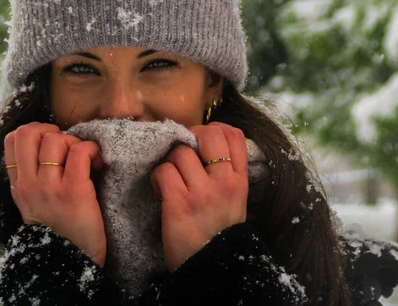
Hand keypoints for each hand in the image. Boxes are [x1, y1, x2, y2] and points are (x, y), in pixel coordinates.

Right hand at [4, 122, 106, 266]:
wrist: (72, 261)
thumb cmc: (60, 229)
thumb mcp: (33, 204)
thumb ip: (32, 177)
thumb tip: (49, 142)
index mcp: (18, 186)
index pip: (12, 139)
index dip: (33, 131)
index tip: (50, 142)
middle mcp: (29, 185)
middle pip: (29, 132)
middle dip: (51, 130)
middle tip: (67, 145)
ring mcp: (49, 188)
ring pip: (56, 139)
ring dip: (75, 142)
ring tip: (85, 158)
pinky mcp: (74, 191)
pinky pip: (79, 152)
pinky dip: (91, 150)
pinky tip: (97, 162)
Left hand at [150, 122, 248, 271]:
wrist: (212, 269)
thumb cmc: (219, 235)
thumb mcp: (236, 203)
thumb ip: (228, 176)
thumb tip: (208, 148)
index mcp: (240, 181)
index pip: (234, 135)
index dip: (214, 129)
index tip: (202, 141)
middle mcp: (224, 183)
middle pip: (208, 134)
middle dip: (190, 137)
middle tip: (183, 152)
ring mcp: (202, 193)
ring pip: (180, 152)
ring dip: (169, 162)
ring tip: (170, 178)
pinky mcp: (179, 204)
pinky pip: (164, 171)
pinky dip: (157, 178)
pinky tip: (161, 191)